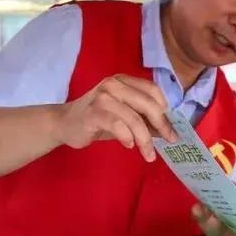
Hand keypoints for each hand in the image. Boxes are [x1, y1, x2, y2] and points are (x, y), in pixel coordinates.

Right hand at [56, 74, 177, 160]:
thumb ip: (144, 119)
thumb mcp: (124, 117)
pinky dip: (127, 137)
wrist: (64, 123)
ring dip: (145, 140)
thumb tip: (168, 130)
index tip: (171, 128)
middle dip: (162, 125)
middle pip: (148, 104)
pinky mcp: (93, 113)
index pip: (152, 90)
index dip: (166, 110)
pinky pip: (118, 125)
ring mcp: (102, 97)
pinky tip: (129, 145)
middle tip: (171, 141)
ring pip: (134, 118)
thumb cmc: (98, 120)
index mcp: (123, 81)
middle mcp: (114, 84)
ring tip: (149, 155)